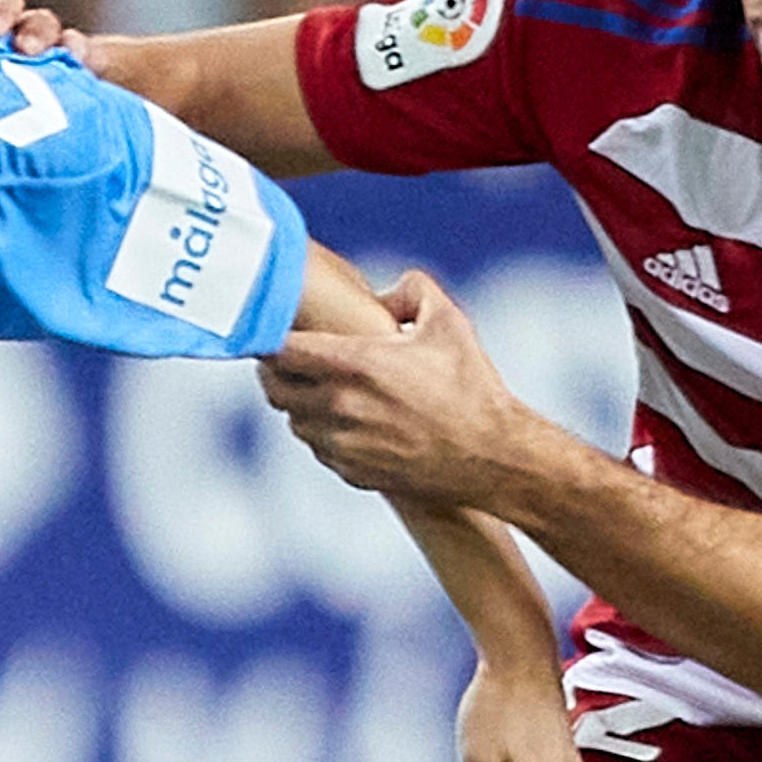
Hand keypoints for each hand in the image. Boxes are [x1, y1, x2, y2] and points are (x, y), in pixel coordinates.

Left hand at [260, 270, 527, 504]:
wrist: (492, 457)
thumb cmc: (473, 388)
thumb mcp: (449, 321)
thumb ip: (411, 289)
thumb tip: (381, 296)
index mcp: (356, 365)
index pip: (281, 350)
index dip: (269, 337)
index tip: (272, 330)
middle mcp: (341, 406)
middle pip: (276, 388)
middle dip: (275, 371)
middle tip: (286, 359)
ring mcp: (343, 444)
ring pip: (294, 421)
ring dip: (299, 403)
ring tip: (319, 388)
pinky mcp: (351, 473)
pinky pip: (318, 448)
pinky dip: (323, 433)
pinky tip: (345, 420)